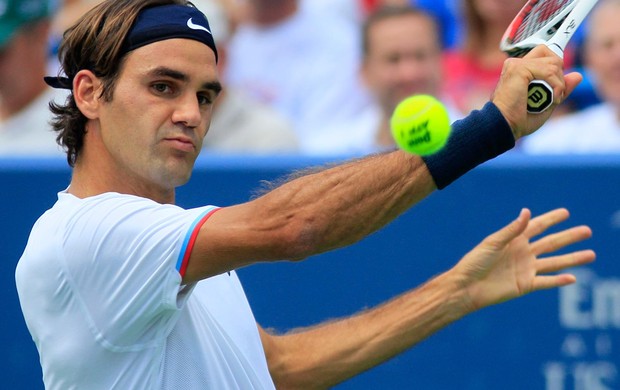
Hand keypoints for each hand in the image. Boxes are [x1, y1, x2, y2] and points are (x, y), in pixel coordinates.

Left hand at [452, 208, 594, 311]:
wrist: (467, 287)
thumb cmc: (475, 262)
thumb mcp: (493, 242)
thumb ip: (512, 229)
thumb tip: (527, 212)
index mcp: (514, 240)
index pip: (537, 226)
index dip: (551, 219)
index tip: (566, 212)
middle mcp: (523, 253)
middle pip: (551, 243)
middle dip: (569, 237)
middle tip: (587, 230)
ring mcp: (526, 269)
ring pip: (554, 262)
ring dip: (572, 259)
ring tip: (591, 254)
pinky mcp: (525, 285)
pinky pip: (546, 282)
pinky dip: (559, 280)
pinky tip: (573, 277)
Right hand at [491, 45, 582, 139]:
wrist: (504, 126)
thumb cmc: (519, 119)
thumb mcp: (546, 103)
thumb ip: (560, 88)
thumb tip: (577, 75)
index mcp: (519, 70)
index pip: (544, 54)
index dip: (555, 66)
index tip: (557, 86)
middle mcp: (516, 64)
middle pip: (551, 55)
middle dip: (559, 76)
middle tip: (554, 95)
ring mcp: (516, 65)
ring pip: (554, 63)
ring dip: (558, 84)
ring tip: (551, 100)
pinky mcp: (518, 69)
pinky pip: (549, 71)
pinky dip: (556, 86)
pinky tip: (552, 98)